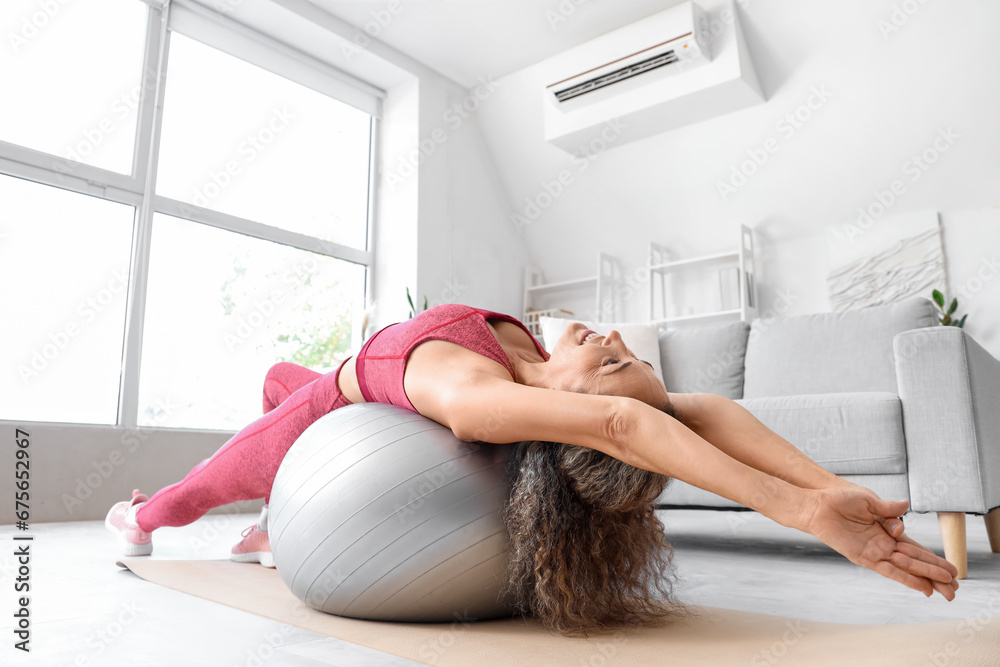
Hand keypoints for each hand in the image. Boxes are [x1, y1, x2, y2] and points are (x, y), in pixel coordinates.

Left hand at [800, 488, 957, 599]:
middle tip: (956, 587)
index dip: (934, 559)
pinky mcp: (863, 557)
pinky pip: (889, 571)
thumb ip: (888, 508)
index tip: (952, 569)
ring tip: (947, 592)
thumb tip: (906, 506)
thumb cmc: (840, 500)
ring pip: (907, 569)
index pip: (916, 548)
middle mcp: (884, 544)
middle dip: (936, 574)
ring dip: (927, 580)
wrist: (818, 505)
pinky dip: (906, 579)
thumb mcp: (868, 500)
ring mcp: (875, 552)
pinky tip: (923, 588)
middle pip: (916, 562)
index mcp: (888, 529)